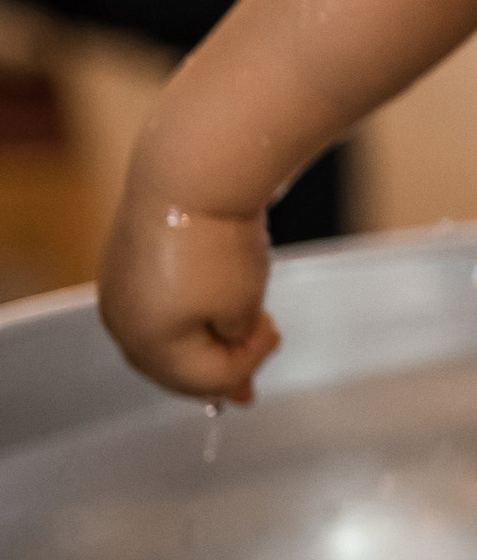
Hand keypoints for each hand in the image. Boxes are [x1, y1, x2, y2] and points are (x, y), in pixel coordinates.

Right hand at [98, 194, 278, 405]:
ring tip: (236, 330)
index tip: (275, 332)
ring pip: (160, 341)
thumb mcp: (241, 308)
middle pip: (173, 370)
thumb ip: (237, 346)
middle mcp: (121, 324)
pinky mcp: (123, 265)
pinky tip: (208, 305)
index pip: (205, 380)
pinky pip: (153, 307)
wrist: (191, 171)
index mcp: (148, 342)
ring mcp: (117, 293)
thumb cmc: (219, 242)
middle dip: (217, 367)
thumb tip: (238, 389)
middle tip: (254, 362)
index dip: (248, 363)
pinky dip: (184, 314)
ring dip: (200, 343)